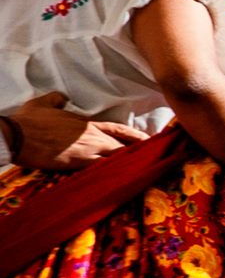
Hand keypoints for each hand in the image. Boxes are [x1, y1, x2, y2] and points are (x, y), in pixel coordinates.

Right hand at [3, 92, 145, 170]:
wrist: (17, 135)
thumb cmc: (29, 120)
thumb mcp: (44, 103)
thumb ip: (58, 99)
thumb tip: (62, 97)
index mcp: (87, 124)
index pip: (119, 130)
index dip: (136, 136)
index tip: (150, 141)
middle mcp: (93, 137)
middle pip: (124, 147)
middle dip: (139, 154)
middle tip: (154, 160)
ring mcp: (88, 151)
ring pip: (118, 159)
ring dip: (131, 165)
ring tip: (145, 171)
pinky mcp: (79, 163)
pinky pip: (104, 170)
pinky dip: (115, 174)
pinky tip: (126, 180)